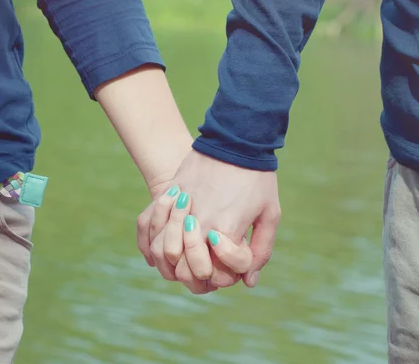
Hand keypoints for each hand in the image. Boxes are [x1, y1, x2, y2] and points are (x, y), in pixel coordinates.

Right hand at [138, 149, 280, 290]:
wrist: (236, 136)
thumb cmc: (257, 176)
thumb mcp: (269, 214)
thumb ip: (261, 251)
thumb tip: (249, 282)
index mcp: (226, 230)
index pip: (216, 276)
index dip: (224, 276)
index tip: (232, 258)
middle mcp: (199, 223)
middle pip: (185, 271)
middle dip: (196, 276)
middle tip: (207, 265)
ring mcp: (180, 208)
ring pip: (162, 252)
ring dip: (172, 260)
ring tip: (187, 253)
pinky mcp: (169, 193)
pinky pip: (149, 225)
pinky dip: (152, 240)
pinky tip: (165, 239)